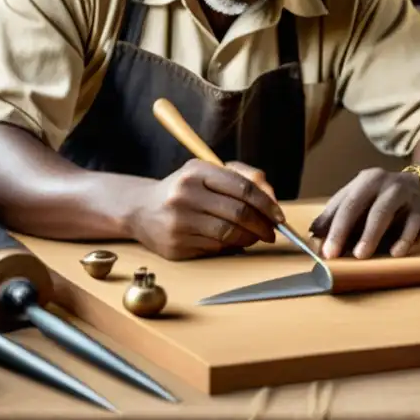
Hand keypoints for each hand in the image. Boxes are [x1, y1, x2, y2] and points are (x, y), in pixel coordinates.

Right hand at [128, 159, 282, 260]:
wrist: (141, 209)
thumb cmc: (183, 190)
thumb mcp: (207, 172)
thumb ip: (242, 177)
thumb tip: (271, 198)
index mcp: (196, 171)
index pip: (243, 188)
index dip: (266, 204)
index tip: (278, 215)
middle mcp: (185, 194)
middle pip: (239, 213)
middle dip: (263, 225)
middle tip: (272, 231)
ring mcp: (179, 221)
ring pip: (229, 234)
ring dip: (250, 238)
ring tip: (255, 236)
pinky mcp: (176, 245)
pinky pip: (215, 248)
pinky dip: (231, 246)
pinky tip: (233, 242)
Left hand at [309, 168, 419, 258]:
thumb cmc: (387, 197)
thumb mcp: (363, 198)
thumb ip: (339, 213)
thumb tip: (314, 233)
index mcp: (363, 181)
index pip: (342, 203)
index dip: (329, 226)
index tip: (321, 249)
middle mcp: (381, 182)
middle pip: (356, 205)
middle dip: (342, 230)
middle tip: (332, 254)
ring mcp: (402, 193)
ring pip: (382, 213)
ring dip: (370, 235)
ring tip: (360, 255)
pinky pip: (411, 225)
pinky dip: (403, 239)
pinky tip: (395, 253)